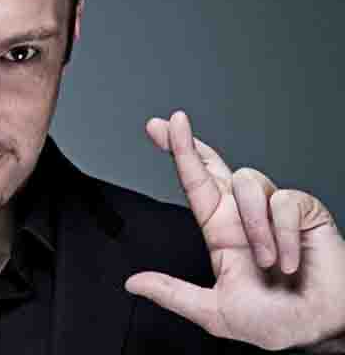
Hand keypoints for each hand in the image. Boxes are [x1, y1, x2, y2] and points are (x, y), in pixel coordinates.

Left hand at [124, 111, 344, 350]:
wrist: (320, 329)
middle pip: (214, 166)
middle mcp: (243, 215)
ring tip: (269, 264)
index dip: (179, 154)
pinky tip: (291, 261)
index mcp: (221, 232)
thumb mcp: (215, 311)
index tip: (158, 128)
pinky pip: (282, 202)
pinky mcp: (302, 209)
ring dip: (255, 229)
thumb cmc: (275, 321)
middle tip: (172, 123)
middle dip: (190, 144)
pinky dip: (283, 236)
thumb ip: (173, 294)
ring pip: (246, 184)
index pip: (194, 184)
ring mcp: (272, 209)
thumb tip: (133, 283)